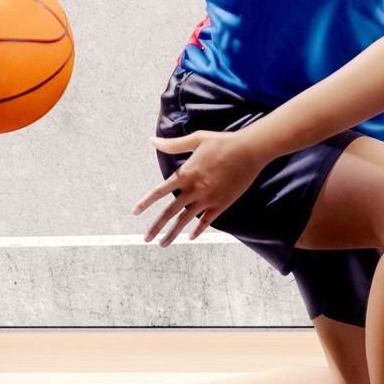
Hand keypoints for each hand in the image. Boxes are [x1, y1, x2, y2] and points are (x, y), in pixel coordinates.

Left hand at [136, 128, 265, 245]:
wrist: (249, 151)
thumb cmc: (223, 142)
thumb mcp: (196, 139)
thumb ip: (173, 144)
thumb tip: (152, 140)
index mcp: (186, 174)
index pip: (159, 192)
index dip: (145, 203)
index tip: (135, 212)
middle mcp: (194, 189)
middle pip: (170, 212)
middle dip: (156, 227)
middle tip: (146, 238)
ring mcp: (208, 199)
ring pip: (186, 220)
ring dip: (173, 233)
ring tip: (163, 244)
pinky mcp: (221, 204)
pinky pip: (207, 221)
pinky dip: (198, 230)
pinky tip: (191, 237)